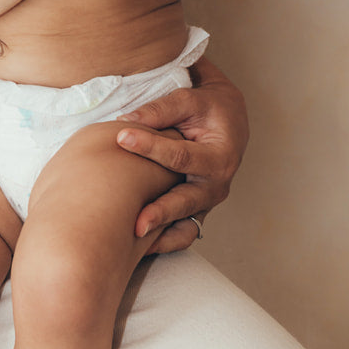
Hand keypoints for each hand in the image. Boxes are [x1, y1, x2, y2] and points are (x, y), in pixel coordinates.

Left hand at [115, 57, 247, 251]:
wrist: (227, 120)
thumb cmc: (208, 108)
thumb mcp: (190, 101)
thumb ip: (161, 110)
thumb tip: (126, 120)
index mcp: (219, 157)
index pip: (180, 155)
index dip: (150, 146)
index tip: (121, 136)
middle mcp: (216, 186)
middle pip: (186, 202)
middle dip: (160, 212)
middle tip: (136, 223)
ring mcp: (205, 203)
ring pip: (185, 226)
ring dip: (162, 235)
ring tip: (135, 242)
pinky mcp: (194, 211)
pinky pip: (182, 234)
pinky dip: (164, 242)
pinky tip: (138, 247)